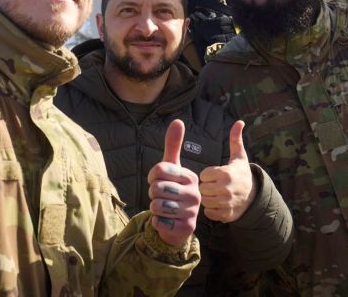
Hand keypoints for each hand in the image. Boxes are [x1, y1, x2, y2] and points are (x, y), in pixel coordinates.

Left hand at [147, 119, 200, 246]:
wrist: (179, 222)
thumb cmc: (173, 189)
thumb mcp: (172, 167)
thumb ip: (173, 145)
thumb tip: (178, 120)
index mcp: (191, 176)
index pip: (159, 170)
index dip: (152, 177)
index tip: (158, 181)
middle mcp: (195, 193)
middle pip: (156, 188)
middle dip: (153, 194)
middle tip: (161, 197)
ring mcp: (192, 211)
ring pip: (156, 205)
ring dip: (154, 208)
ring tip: (164, 208)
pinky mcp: (186, 227)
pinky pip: (158, 221)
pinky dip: (156, 221)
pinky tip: (166, 220)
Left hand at [199, 120, 256, 221]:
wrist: (254, 197)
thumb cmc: (242, 174)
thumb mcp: (239, 157)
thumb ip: (235, 139)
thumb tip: (239, 121)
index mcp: (226, 174)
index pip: (204, 175)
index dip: (207, 175)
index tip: (213, 175)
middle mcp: (226, 189)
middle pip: (202, 189)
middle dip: (206, 187)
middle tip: (212, 185)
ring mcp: (226, 204)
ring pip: (205, 202)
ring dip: (207, 199)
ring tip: (214, 194)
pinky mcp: (226, 215)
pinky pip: (209, 213)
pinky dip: (211, 210)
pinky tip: (217, 204)